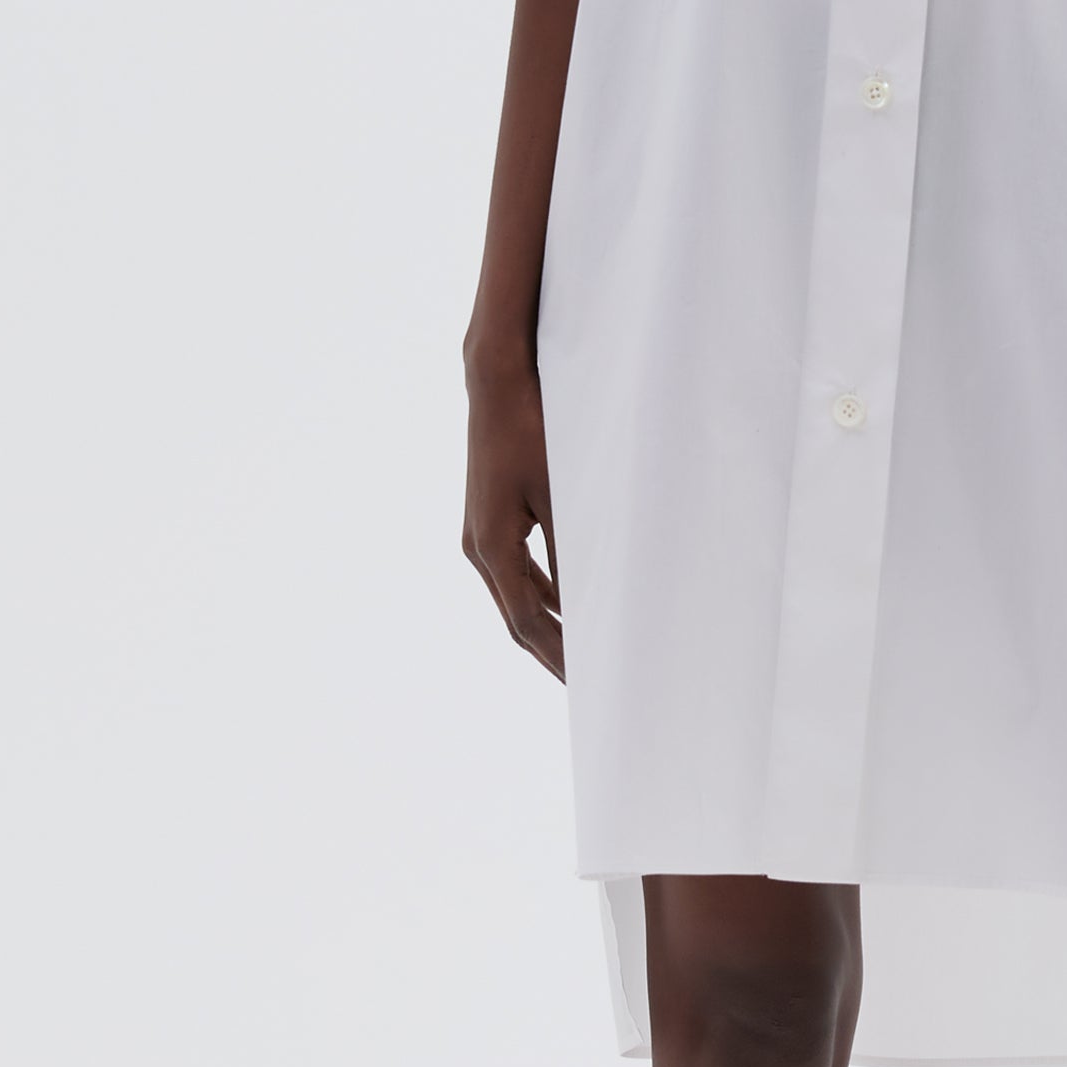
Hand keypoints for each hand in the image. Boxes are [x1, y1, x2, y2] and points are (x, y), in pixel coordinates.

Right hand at [462, 342, 565, 678]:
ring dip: (546, 627)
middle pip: (517, 619)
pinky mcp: (490, 518)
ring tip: (578, 655)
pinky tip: (566, 603)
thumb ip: (572, 551)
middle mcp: (479, 549)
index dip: (559, 657)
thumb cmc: (531, 430)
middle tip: (586, 685)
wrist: (497, 381)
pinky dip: (541, 595)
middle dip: (552, 653)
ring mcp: (480, 533)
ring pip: (515, 597)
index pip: (529, 623)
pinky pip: (516, 572)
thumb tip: (587, 603)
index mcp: (493, 549)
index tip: (587, 684)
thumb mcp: (560, 492)